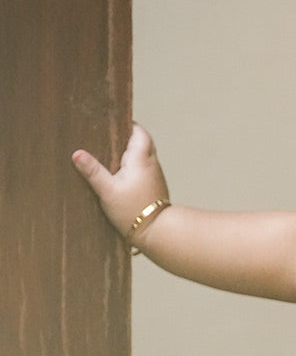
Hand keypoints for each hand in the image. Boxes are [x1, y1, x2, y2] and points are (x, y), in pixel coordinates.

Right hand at [72, 125, 168, 241]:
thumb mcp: (108, 191)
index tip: (113, 122)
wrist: (158, 233)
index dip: (128, 125)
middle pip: (142, 142)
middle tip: (108, 138)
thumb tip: (77, 153)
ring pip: (145, 156)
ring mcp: (156, 176)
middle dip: (127, 138)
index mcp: (141, 158)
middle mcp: (152, 164)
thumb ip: (93, 171)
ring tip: (111, 155)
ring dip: (131, 154)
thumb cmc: (133, 212)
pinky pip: (145, 170)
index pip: (139, 132)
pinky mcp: (155, 188)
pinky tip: (121, 174)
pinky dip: (135, 167)